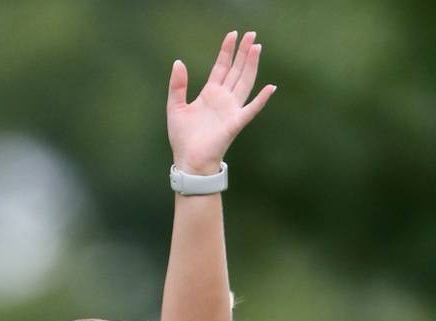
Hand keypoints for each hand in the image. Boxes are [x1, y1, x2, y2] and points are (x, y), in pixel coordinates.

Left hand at [167, 31, 275, 175]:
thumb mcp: (175, 107)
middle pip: (236, 70)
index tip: (232, 34)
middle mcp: (223, 99)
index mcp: (210, 93)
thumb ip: (177, 85)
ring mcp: (230, 110)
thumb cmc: (183, 139)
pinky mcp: (235, 123)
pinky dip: (261, 99)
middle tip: (252, 34)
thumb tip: (178, 62)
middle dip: (243, 52)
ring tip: (257, 48)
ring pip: (245, 82)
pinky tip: (270, 88)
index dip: (227, 51)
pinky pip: (251, 109)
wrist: (189, 161)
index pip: (221, 67)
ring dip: (251, 66)